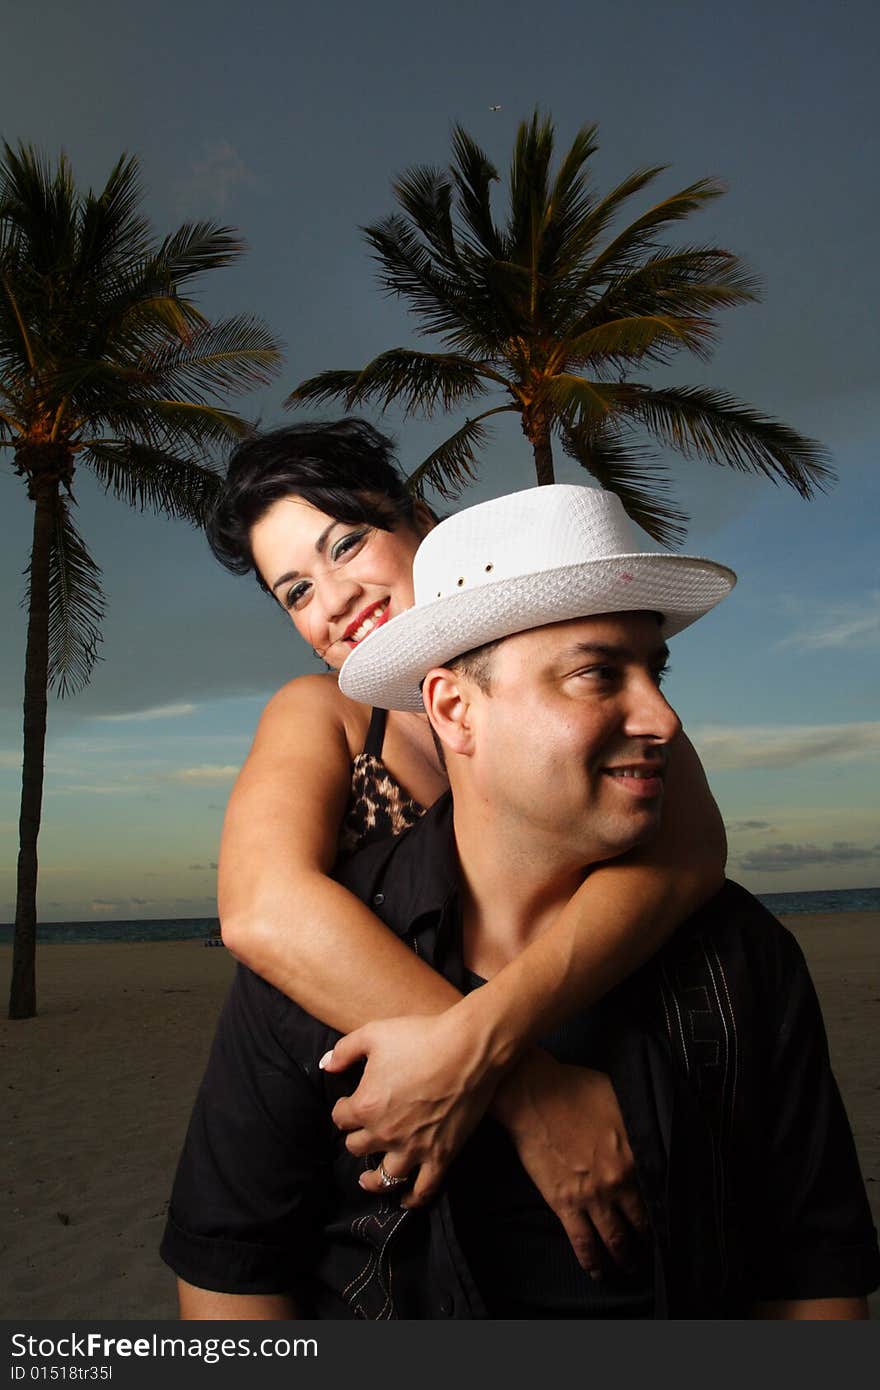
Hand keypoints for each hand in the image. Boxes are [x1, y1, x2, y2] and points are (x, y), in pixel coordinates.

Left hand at [321, 1006, 502, 1206]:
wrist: (468, 1048)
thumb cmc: (420, 1036)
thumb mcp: (374, 1033)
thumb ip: (344, 1051)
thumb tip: (326, 1065)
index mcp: (366, 1105)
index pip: (340, 1118)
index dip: (343, 1110)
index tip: (348, 1104)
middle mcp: (385, 1133)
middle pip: (358, 1147)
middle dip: (357, 1138)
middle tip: (361, 1133)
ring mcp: (414, 1148)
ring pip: (384, 1178)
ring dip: (373, 1180)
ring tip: (369, 1180)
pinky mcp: (441, 1155)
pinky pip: (423, 1190)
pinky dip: (412, 1199)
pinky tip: (405, 1199)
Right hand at [494, 1051, 648, 1275]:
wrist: (534, 1095)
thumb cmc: (575, 1089)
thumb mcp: (620, 1099)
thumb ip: (640, 1122)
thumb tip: (656, 1130)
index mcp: (634, 1155)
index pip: (659, 1193)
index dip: (666, 1210)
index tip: (671, 1222)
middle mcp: (618, 1182)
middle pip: (641, 1222)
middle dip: (650, 1241)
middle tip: (655, 1251)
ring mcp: (590, 1197)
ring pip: (615, 1239)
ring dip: (625, 1258)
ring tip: (630, 1267)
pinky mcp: (564, 1204)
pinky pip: (582, 1242)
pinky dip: (592, 1262)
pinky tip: (598, 1272)